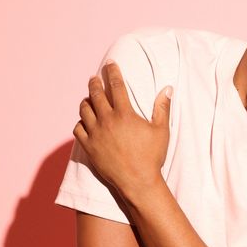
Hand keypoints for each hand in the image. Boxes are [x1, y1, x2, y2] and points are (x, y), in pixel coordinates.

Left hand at [73, 60, 171, 197]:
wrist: (138, 182)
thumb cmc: (152, 157)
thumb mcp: (161, 131)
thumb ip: (162, 108)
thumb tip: (168, 88)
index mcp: (124, 114)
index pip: (116, 86)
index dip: (113, 72)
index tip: (110, 64)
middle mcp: (107, 121)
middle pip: (95, 94)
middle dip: (95, 82)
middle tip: (95, 78)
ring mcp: (96, 134)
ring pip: (84, 110)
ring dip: (86, 101)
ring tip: (89, 99)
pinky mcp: (89, 147)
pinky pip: (78, 129)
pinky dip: (80, 122)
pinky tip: (84, 121)